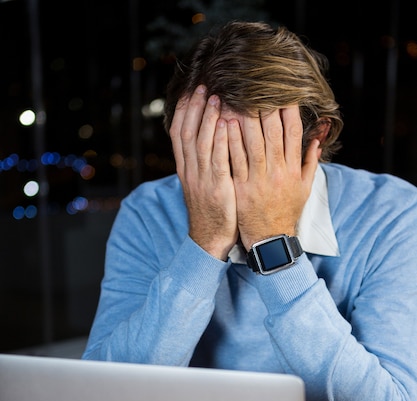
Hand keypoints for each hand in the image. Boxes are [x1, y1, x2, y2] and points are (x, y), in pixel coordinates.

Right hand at [169, 85, 238, 260]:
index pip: (178, 134)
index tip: (190, 91)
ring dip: (208, 118)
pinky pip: (217, 160)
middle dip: (194, 107)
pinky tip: (227, 124)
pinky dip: (221, 141)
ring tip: (216, 97)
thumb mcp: (201, 184)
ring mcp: (202, 180)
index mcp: (185, 169)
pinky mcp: (217, 189)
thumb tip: (207, 138)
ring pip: (200, 143)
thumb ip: (202, 162)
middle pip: (187, 133)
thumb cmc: (210, 210)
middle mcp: (190, 171)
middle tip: (202, 86)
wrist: (209, 239)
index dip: (184, 110)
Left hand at [227, 106, 320, 249]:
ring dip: (246, 118)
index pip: (293, 133)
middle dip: (266, 107)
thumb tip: (317, 138)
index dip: (289, 110)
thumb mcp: (304, 189)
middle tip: (258, 85)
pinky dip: (231, 141)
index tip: (284, 92)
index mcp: (293, 170)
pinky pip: (235, 160)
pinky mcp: (242, 188)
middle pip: (273, 133)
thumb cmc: (286, 212)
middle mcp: (277, 172)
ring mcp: (259, 180)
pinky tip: (225, 123)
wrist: (270, 240)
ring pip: (253, 143)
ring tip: (239, 96)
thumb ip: (310, 162)